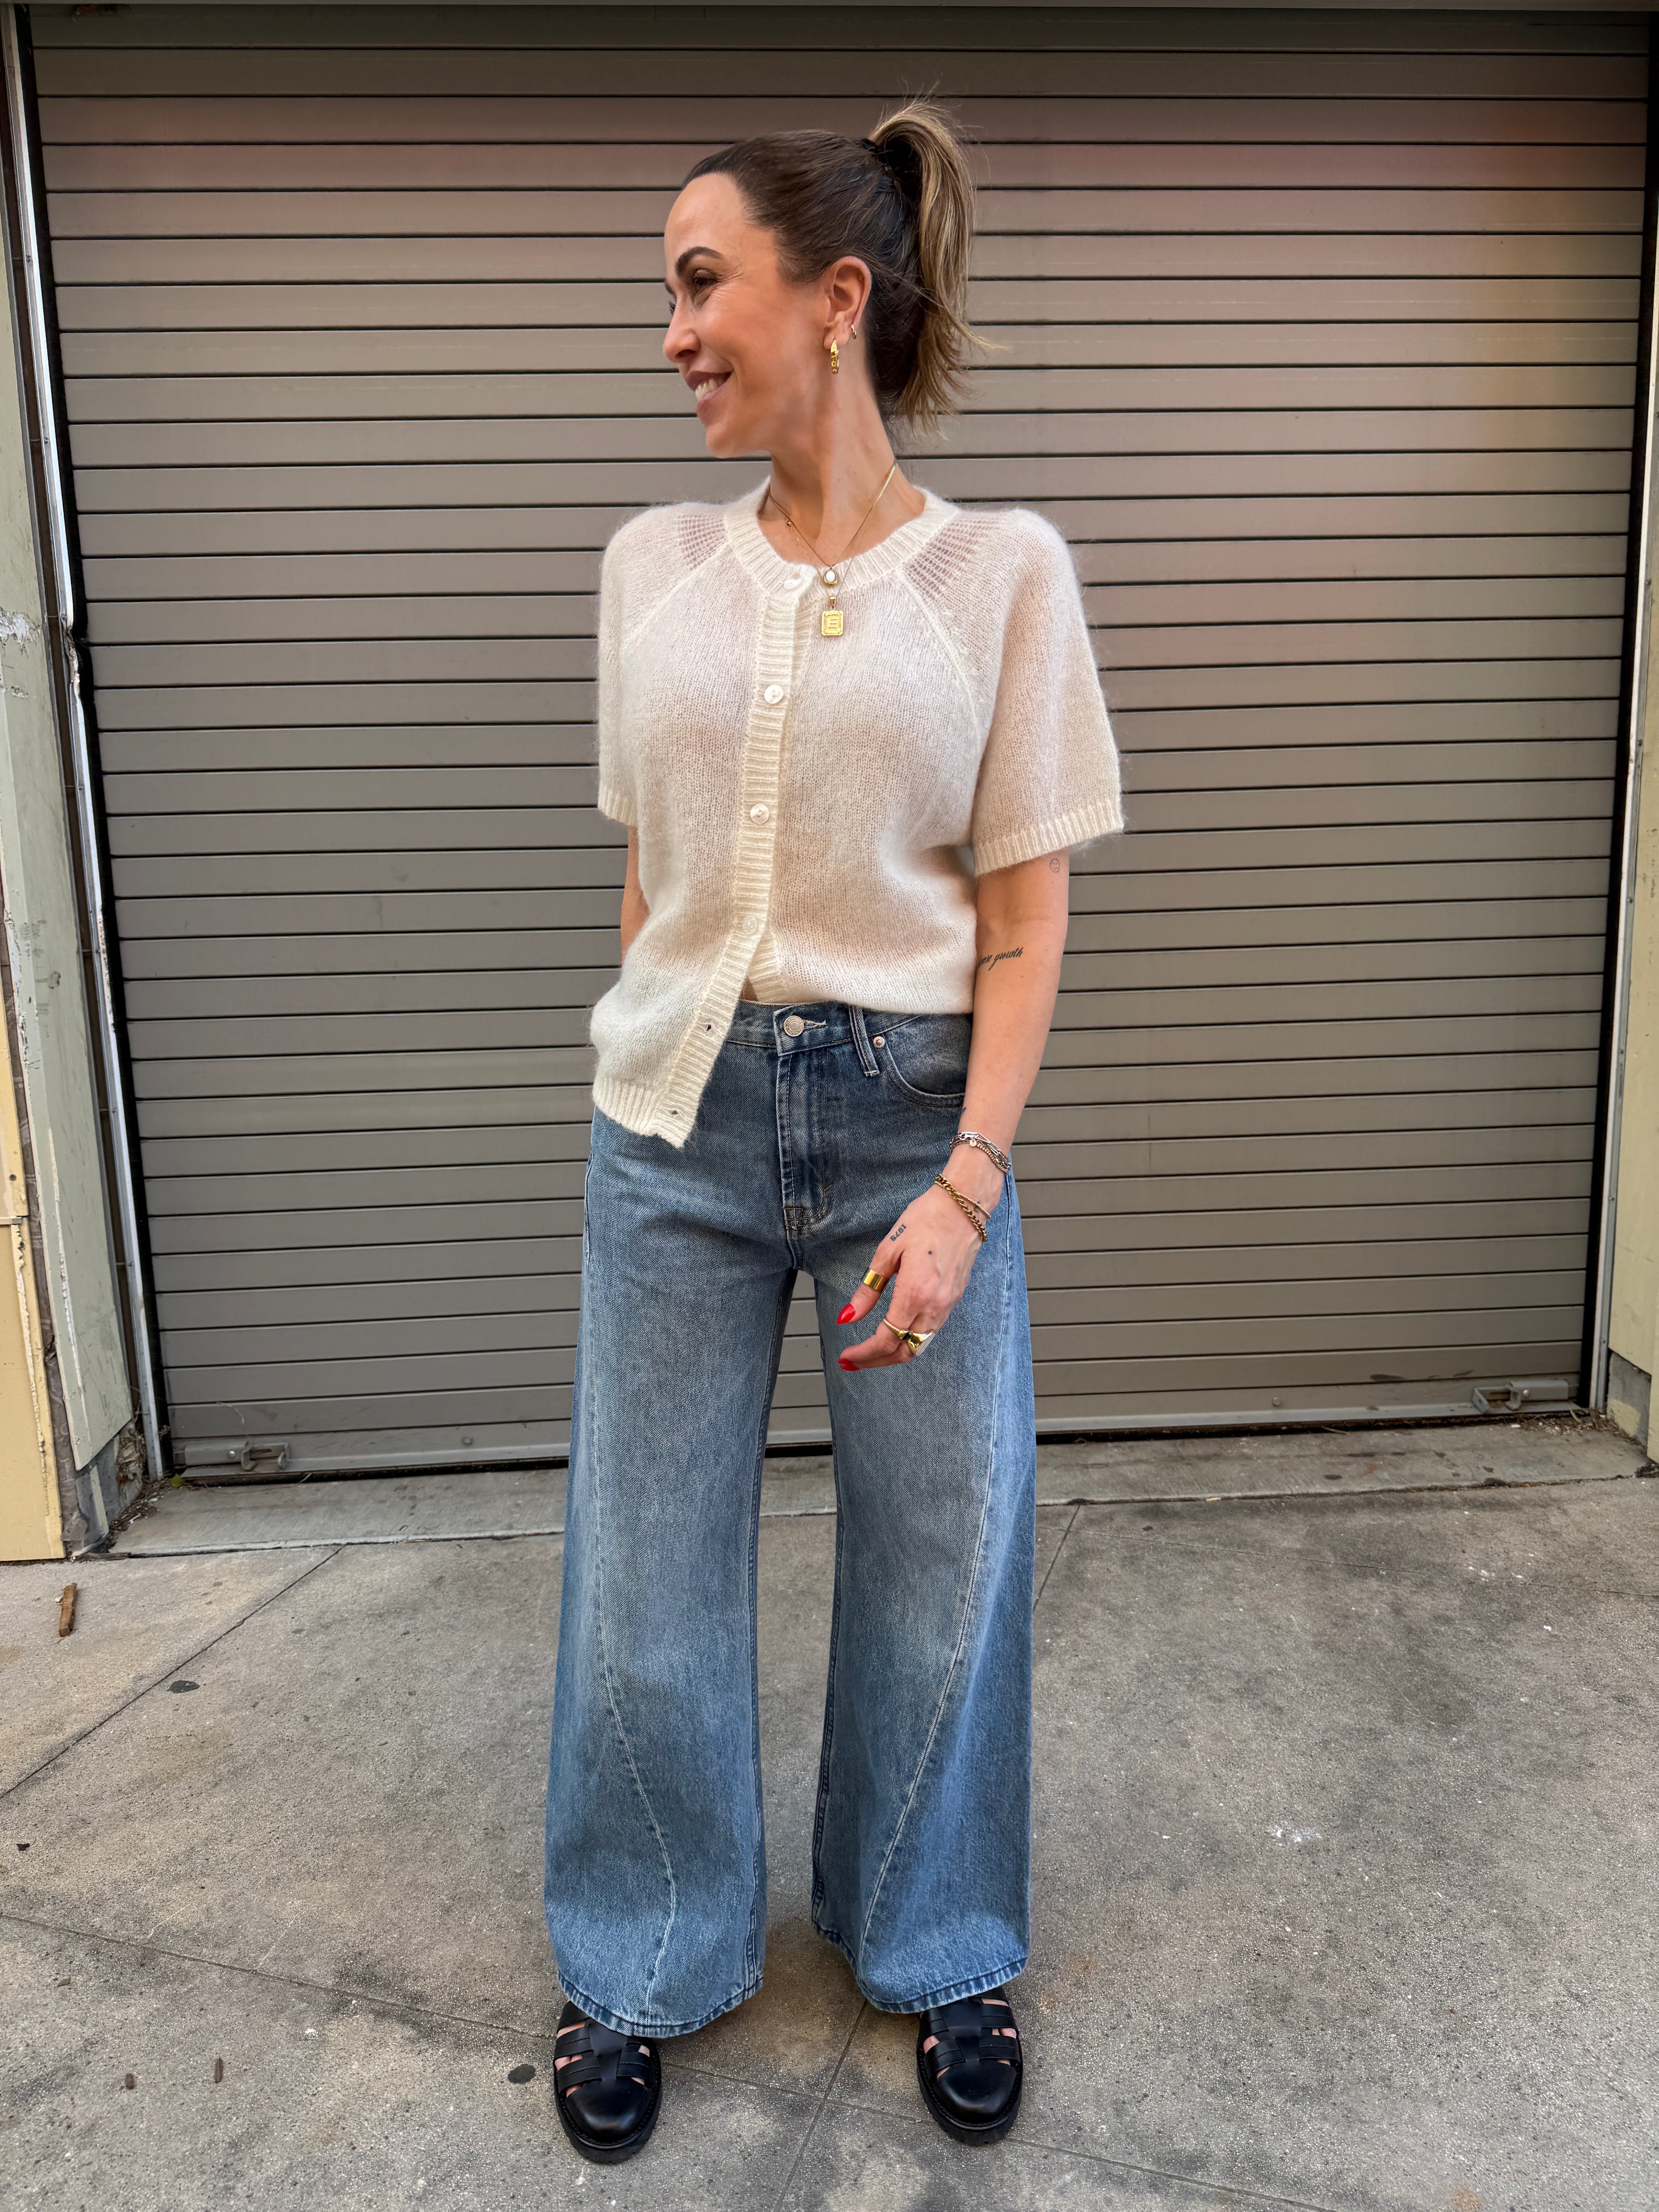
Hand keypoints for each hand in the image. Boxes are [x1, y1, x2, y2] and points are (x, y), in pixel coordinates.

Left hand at [834, 1152, 1001, 1372]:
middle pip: (905, 1352)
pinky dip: (911, 1342)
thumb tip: (848, 1317)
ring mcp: (948, 1305)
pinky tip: (895, 1335)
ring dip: (894, 1355)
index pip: (887, 1339)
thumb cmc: (926, 1220)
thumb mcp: (888, 1251)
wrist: (964, 1206)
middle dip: (877, 1362)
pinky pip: (930, 1332)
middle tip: (853, 1362)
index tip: (846, 1356)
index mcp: (915, 1294)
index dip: (864, 1354)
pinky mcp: (954, 1300)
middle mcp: (935, 1306)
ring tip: (870, 1353)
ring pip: (920, 1346)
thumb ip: (868, 1289)